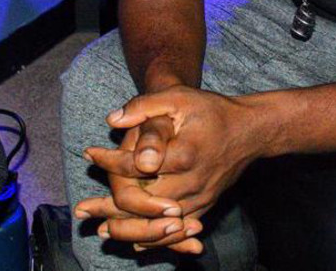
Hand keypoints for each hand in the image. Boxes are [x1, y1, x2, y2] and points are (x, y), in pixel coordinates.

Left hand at [76, 86, 272, 250]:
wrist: (251, 130)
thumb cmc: (214, 111)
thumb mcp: (181, 97)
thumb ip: (147, 105)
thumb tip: (112, 120)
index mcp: (183, 154)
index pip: (135, 166)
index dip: (107, 161)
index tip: (89, 154)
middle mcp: (191, 181)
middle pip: (142, 205)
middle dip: (108, 207)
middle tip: (83, 208)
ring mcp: (200, 197)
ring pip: (157, 224)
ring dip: (126, 228)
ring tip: (100, 228)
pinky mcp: (206, 205)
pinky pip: (176, 230)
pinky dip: (153, 237)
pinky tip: (134, 238)